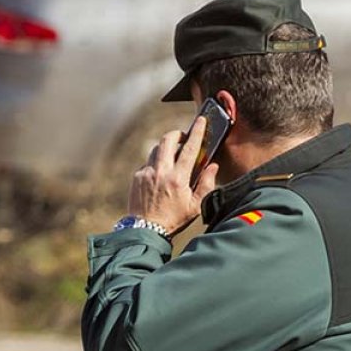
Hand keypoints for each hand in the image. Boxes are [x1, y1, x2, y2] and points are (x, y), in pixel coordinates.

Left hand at [127, 116, 219, 234]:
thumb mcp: (195, 206)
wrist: (145, 230)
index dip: (197, 131)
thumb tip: (213, 166)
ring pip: (156, 149)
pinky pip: (148, 163)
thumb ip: (206, 184)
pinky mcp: (137, 177)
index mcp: (178, 178)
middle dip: (177, 134)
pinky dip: (156, 163)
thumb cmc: (173, 220)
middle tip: (184, 137)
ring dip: (166, 148)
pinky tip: (161, 174)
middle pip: (168, 140)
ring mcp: (147, 173)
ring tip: (173, 156)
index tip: (201, 120)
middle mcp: (161, 172)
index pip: (190, 148)